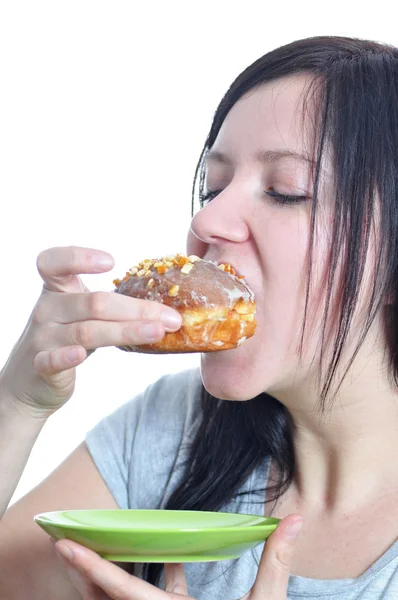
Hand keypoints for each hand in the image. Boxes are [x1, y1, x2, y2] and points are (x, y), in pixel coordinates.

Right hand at [0, 246, 181, 417]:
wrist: (29, 381)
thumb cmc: (66, 340)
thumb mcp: (81, 316)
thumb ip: (110, 307)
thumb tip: (164, 308)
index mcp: (57, 290)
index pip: (55, 262)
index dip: (79, 257)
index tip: (111, 261)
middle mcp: (47, 309)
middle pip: (94, 303)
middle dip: (137, 309)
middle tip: (171, 317)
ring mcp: (42, 337)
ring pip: (86, 330)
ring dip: (126, 331)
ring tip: (157, 332)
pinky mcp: (40, 366)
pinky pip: (53, 359)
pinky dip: (67, 356)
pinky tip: (82, 354)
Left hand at [54, 514, 302, 598]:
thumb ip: (277, 561)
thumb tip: (293, 518)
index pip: (124, 590)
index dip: (92, 567)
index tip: (63, 545)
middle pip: (109, 598)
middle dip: (86, 569)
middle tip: (68, 538)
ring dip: (112, 577)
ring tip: (103, 546)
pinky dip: (155, 583)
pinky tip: (171, 563)